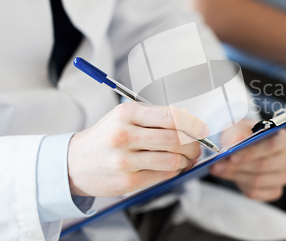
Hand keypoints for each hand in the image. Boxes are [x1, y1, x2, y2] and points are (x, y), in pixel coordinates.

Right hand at [68, 103, 208, 196]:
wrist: (74, 163)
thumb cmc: (105, 137)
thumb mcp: (124, 116)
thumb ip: (154, 117)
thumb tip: (189, 124)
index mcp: (126, 114)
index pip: (170, 116)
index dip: (192, 123)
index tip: (201, 129)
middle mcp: (124, 135)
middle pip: (175, 139)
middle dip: (193, 144)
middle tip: (197, 147)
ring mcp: (125, 160)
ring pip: (172, 159)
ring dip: (186, 160)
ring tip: (186, 157)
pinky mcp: (127, 181)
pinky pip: (164, 174)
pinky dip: (175, 170)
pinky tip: (174, 166)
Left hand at [210, 120, 285, 200]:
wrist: (243, 146)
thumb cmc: (244, 135)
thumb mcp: (239, 128)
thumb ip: (238, 133)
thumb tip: (237, 140)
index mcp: (284, 139)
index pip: (272, 146)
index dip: (252, 152)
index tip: (232, 156)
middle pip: (264, 165)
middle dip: (238, 166)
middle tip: (218, 164)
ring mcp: (282, 176)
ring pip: (258, 181)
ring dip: (235, 175)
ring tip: (218, 169)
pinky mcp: (274, 191)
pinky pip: (256, 193)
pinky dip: (239, 185)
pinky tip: (229, 176)